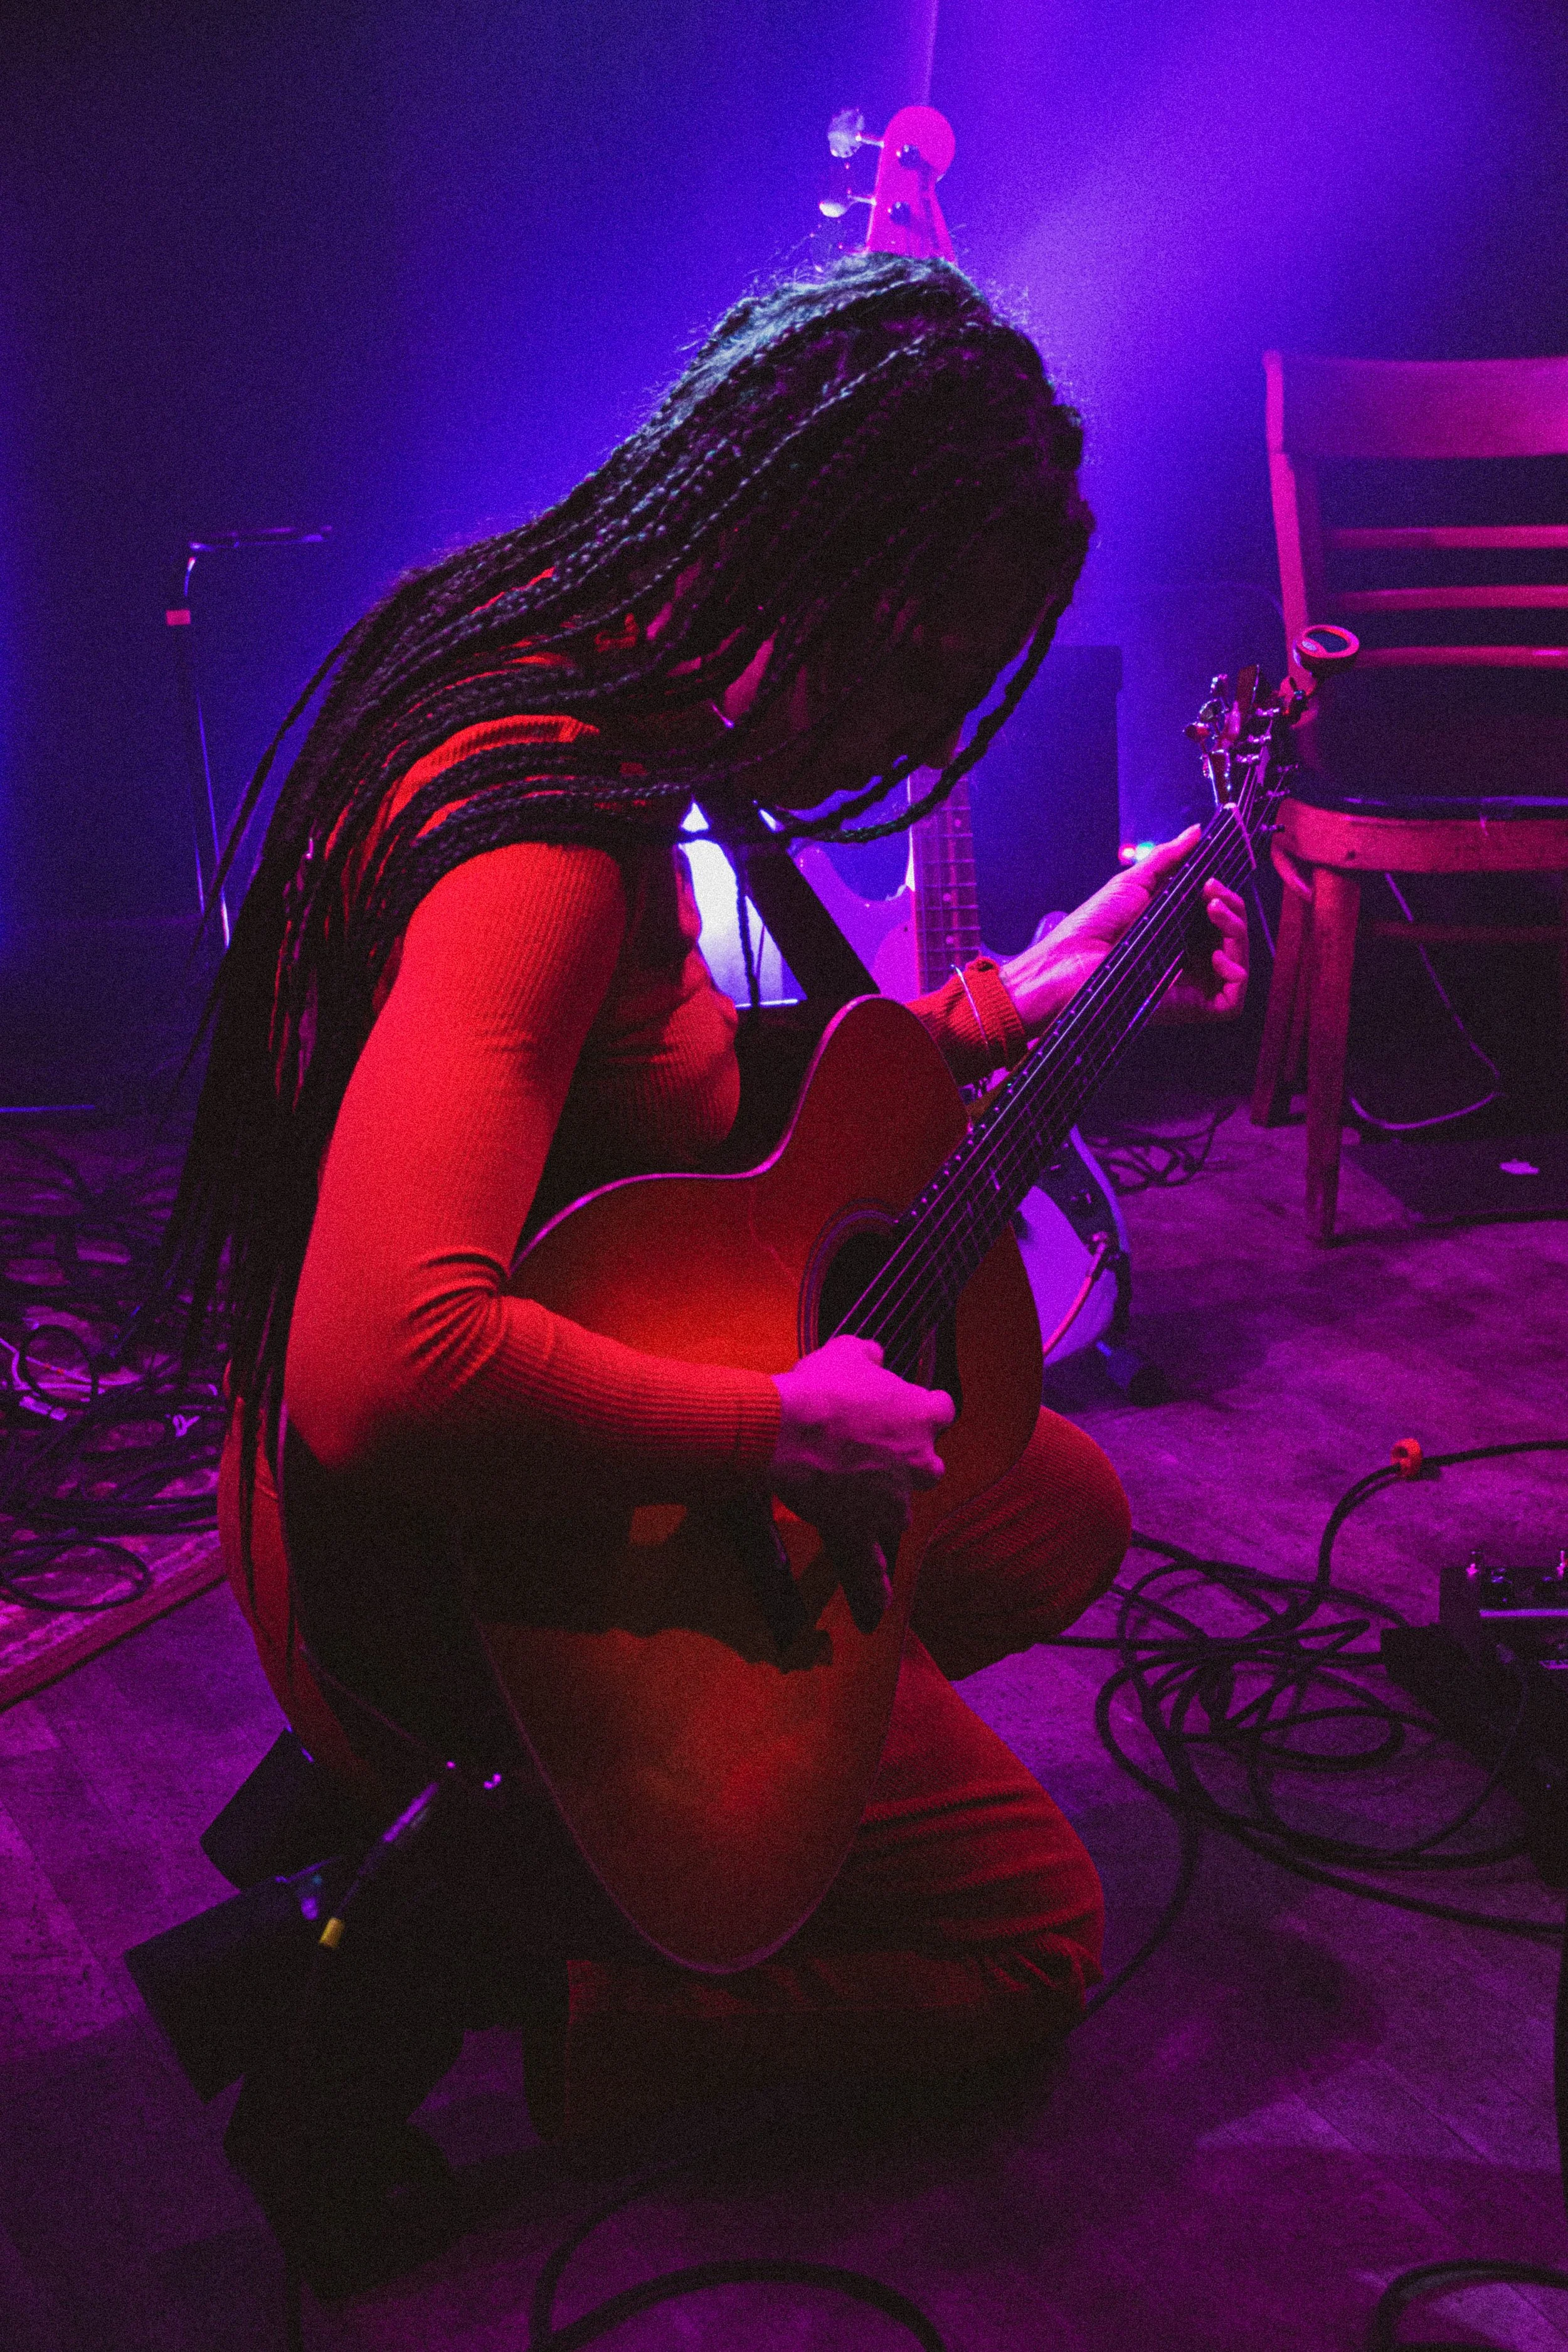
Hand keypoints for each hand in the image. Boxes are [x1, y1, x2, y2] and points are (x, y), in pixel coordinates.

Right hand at [770, 1335, 953, 1633]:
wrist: (786, 1431)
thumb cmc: (820, 1387)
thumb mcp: (847, 1352)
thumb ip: (868, 1355)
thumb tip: (874, 1353)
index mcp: (921, 1416)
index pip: (943, 1410)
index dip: (924, 1408)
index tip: (909, 1407)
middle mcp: (918, 1462)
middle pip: (930, 1467)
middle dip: (909, 1461)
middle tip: (875, 1450)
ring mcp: (892, 1501)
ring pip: (901, 1509)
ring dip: (885, 1502)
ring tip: (854, 1494)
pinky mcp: (861, 1528)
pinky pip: (872, 1563)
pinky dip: (875, 1583)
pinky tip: (880, 1604)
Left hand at [998, 827, 1248, 1032]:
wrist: (1067, 962)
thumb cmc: (1091, 926)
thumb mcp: (1133, 882)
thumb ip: (1169, 858)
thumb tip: (1196, 832)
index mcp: (1174, 931)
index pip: (1217, 917)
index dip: (1224, 897)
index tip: (1213, 879)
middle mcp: (1186, 958)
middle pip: (1233, 937)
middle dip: (1233, 907)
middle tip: (1213, 891)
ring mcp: (1189, 984)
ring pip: (1238, 962)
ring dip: (1238, 931)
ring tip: (1214, 911)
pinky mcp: (1189, 1007)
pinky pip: (1232, 1001)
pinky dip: (1236, 973)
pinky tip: (1219, 955)